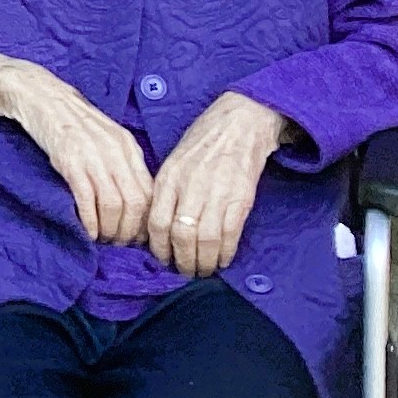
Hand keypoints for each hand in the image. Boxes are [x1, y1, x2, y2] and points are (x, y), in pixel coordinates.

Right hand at [0, 56, 153, 246]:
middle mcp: (116, 152)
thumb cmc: (71, 121)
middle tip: (119, 244)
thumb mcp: (107, 139)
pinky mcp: (70, 161)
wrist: (40, 95)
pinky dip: (90, 222)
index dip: (145, 222)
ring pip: (115, 205)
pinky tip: (87, 231)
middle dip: (129, 232)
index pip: (149, 193)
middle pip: (136, 203)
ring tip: (102, 239)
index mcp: (128, 147)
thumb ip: (122, 164)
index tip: (137, 236)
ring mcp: (93, 156)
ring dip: (110, 230)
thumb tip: (134, 202)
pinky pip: (88, 200)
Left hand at [146, 90, 289, 277]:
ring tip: (203, 271)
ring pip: (205, 239)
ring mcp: (216, 193)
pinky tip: (222, 260)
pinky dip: (225, 253)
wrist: (239, 124)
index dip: (158, 247)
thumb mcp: (174, 161)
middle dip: (181, 260)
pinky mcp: (241, 198)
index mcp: (169, 177)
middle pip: (180, 235)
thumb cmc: (203, 143)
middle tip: (184, 272)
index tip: (162, 260)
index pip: (156, 222)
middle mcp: (190, 186)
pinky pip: (230, 234)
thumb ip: (166, 191)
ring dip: (203, 261)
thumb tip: (157, 227)